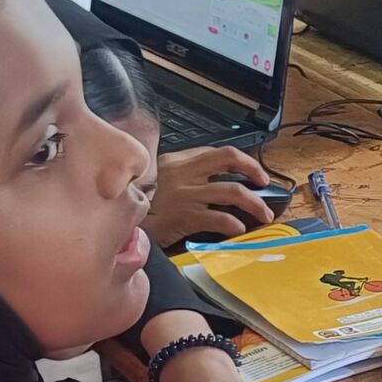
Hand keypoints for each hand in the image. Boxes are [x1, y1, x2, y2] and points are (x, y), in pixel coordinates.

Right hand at [143, 146, 272, 245]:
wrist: (117, 219)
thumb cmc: (136, 203)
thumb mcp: (153, 178)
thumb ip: (178, 175)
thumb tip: (205, 181)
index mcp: (177, 161)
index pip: (216, 152)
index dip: (240, 160)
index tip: (252, 170)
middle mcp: (185, 173)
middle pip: (230, 160)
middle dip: (254, 169)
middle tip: (264, 183)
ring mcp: (187, 194)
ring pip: (233, 191)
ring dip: (255, 203)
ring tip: (264, 214)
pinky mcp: (186, 217)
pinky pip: (219, 218)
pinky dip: (234, 224)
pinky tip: (239, 229)